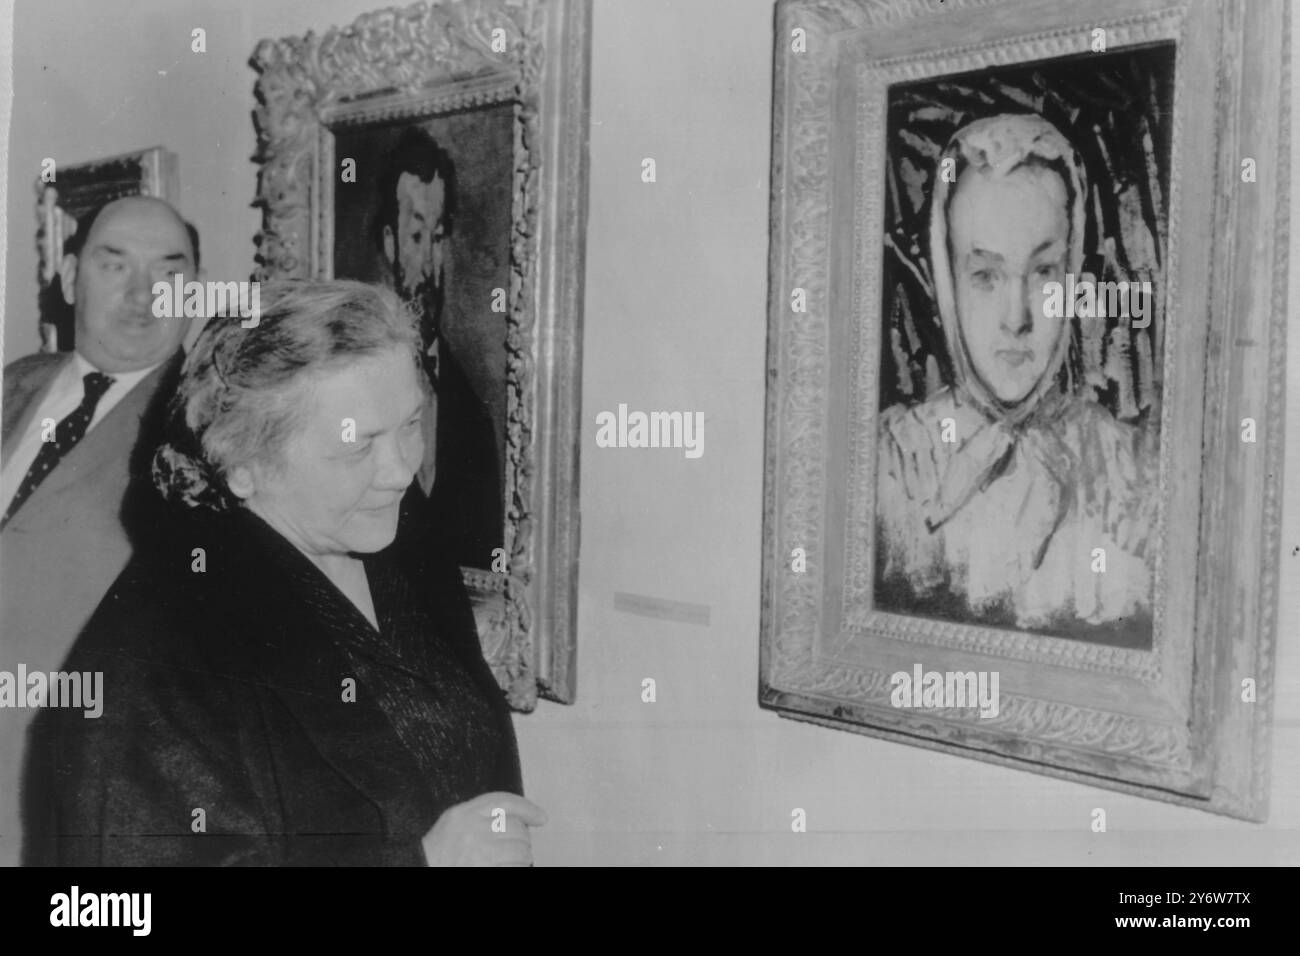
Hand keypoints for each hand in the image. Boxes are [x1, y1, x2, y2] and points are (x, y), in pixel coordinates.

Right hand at [421, 792, 547, 866]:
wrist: (420, 869)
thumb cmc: (438, 853)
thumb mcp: (453, 823)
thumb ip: (478, 815)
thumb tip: (517, 817)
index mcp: (462, 814)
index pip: (503, 801)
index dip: (527, 808)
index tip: (541, 817)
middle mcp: (471, 830)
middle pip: (515, 827)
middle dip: (523, 839)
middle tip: (519, 847)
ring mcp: (478, 852)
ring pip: (520, 849)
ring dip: (523, 857)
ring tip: (515, 860)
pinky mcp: (484, 869)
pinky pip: (514, 867)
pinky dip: (517, 867)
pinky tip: (511, 867)